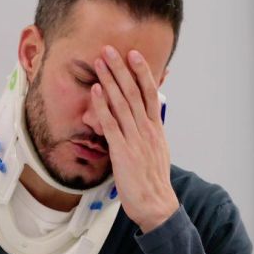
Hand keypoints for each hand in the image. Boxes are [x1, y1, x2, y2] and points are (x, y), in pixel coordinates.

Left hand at [92, 46, 178, 232]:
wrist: (155, 204)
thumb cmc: (153, 182)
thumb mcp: (157, 152)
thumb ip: (150, 134)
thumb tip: (145, 122)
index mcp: (156, 129)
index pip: (150, 93)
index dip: (142, 72)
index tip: (134, 55)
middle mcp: (147, 129)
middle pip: (134, 92)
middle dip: (121, 69)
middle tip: (110, 49)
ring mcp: (135, 139)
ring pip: (122, 102)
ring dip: (110, 80)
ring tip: (100, 62)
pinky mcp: (122, 150)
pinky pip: (111, 123)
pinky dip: (103, 105)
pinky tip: (96, 91)